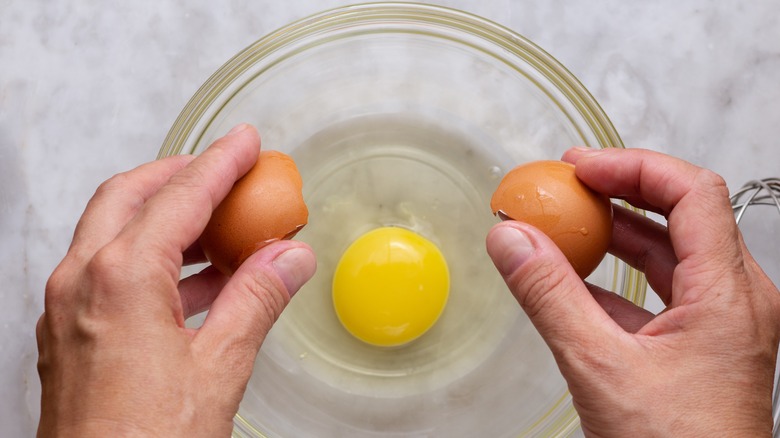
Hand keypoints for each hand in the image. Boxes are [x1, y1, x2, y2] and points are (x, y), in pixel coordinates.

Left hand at [36, 124, 316, 436]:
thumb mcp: (220, 366)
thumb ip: (256, 299)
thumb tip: (289, 258)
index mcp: (121, 279)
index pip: (181, 197)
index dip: (221, 163)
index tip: (246, 142)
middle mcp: (82, 282)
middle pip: (129, 196)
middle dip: (179, 174)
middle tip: (224, 169)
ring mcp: (67, 308)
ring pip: (113, 231)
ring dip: (166, 218)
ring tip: (222, 227)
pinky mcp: (68, 333)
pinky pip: (107, 270)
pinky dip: (150, 258)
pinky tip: (195, 280)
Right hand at [486, 148, 779, 435]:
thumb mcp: (599, 366)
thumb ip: (549, 295)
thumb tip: (512, 239)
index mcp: (729, 295)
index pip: (692, 193)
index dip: (633, 167)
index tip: (580, 167)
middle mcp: (735, 302)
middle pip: (682, 215)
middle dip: (622, 192)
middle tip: (569, 184)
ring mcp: (720, 325)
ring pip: (670, 255)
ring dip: (617, 235)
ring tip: (567, 224)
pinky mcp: (699, 348)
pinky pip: (660, 294)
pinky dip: (617, 280)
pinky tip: (574, 283)